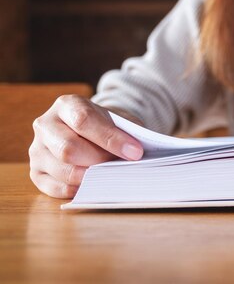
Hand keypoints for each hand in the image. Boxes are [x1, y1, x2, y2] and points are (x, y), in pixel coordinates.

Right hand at [29, 95, 143, 198]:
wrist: (93, 131)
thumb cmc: (107, 125)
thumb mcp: (119, 120)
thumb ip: (126, 133)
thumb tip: (134, 155)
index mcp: (66, 105)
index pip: (84, 121)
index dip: (111, 138)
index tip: (135, 152)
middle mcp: (45, 125)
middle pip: (69, 149)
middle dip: (100, 161)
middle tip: (120, 165)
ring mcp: (37, 149)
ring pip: (63, 170)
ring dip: (91, 177)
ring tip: (108, 174)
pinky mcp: (35, 171)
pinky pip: (55, 187)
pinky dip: (78, 190)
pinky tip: (93, 185)